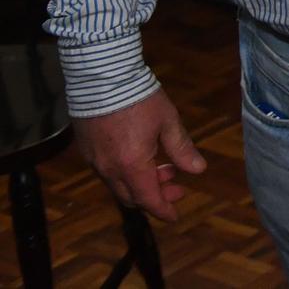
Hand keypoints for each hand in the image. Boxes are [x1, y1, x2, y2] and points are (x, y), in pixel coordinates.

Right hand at [72, 89, 206, 220]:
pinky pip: (107, 172)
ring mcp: (94, 161)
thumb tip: (198, 170)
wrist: (102, 77)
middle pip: (132, 196)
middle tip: (176, 187)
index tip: (175, 216)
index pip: (148, 199)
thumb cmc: (140, 98)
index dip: (163, 210)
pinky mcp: (87, 150)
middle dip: (155, 196)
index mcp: (131, 165)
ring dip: (142, 183)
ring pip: (119, 185)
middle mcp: (109, 169)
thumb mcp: (167, 122)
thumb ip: (181, 149)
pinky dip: (126, 173)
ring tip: (165, 168)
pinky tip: (142, 158)